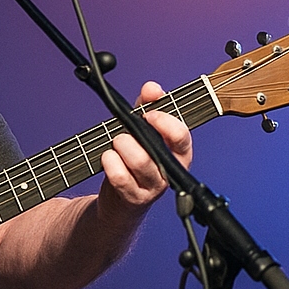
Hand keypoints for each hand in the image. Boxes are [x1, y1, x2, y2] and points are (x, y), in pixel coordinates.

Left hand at [96, 82, 192, 226]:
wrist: (120, 199)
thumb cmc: (134, 160)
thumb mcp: (142, 130)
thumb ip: (147, 106)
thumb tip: (152, 88)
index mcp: (178, 152)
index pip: (182, 136)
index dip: (165, 122)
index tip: (149, 114)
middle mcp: (169, 171)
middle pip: (159, 149)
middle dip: (138, 134)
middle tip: (127, 131)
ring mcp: (153, 187)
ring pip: (140, 162)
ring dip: (122, 147)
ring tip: (116, 143)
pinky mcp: (134, 198)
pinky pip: (121, 178)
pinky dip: (110, 163)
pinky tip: (107, 158)